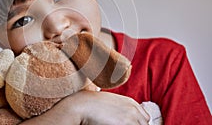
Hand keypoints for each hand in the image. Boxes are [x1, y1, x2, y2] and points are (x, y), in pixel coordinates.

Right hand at [21, 91, 149, 124]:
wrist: (81, 105)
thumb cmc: (90, 104)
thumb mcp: (108, 103)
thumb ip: (120, 109)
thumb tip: (119, 118)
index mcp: (130, 102)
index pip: (144, 118)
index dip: (138, 123)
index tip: (128, 124)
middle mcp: (133, 108)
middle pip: (144, 124)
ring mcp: (131, 116)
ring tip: (114, 124)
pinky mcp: (127, 124)